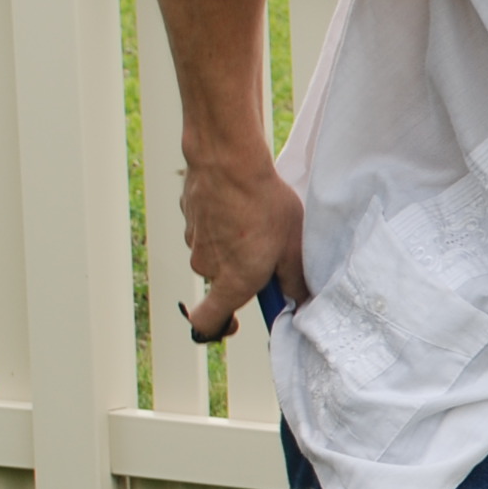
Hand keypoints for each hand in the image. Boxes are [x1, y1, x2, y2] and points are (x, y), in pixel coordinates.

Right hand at [179, 146, 307, 340]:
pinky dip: (222, 221)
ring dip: (234, 244)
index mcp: (231, 282)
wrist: (228, 161)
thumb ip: (295, 281)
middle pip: (221, 281)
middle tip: (270, 250)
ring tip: (258, 219)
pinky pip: (208, 227)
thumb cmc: (265, 206)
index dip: (218, 327)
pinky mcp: (189, 216)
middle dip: (243, 272)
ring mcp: (193, 239)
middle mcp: (206, 266)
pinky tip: (240, 202)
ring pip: (216, 251)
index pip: (207, 323)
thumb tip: (298, 299)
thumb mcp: (294, 248)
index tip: (236, 320)